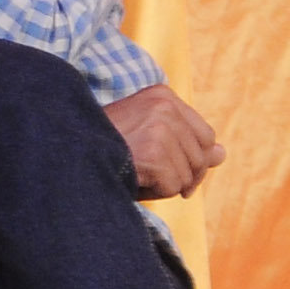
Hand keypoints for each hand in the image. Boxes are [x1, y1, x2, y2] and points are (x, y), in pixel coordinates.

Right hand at [106, 84, 226, 199]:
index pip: (205, 135)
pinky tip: (134, 180)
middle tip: (154, 177)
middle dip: (184, 175)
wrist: (66, 151)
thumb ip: (187, 143)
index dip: (192, 158)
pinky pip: (173, 186)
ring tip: (137, 175)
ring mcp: (161, 129)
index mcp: (162, 96)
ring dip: (166, 184)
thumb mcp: (148, 137)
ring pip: (189, 174)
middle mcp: (165, 107)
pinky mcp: (156, 153)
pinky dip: (155, 192)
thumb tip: (223, 153)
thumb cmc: (104, 144)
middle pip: (201, 156)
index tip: (173, 170)